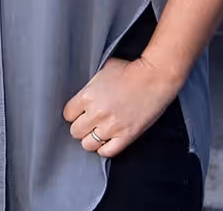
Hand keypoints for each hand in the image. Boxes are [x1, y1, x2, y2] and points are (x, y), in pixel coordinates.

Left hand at [63, 55, 179, 158]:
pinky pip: (107, 152)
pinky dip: (104, 148)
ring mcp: (111, 127)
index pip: (68, 114)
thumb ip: (89, 87)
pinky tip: (107, 140)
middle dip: (81, 127)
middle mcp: (96, 114)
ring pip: (88, 144)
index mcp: (87, 96)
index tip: (79, 113)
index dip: (74, 113)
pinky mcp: (126, 136)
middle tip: (88, 123)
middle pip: (75, 131)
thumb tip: (84, 96)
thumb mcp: (102, 72)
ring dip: (91, 139)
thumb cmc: (130, 70)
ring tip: (97, 132)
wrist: (154, 78)